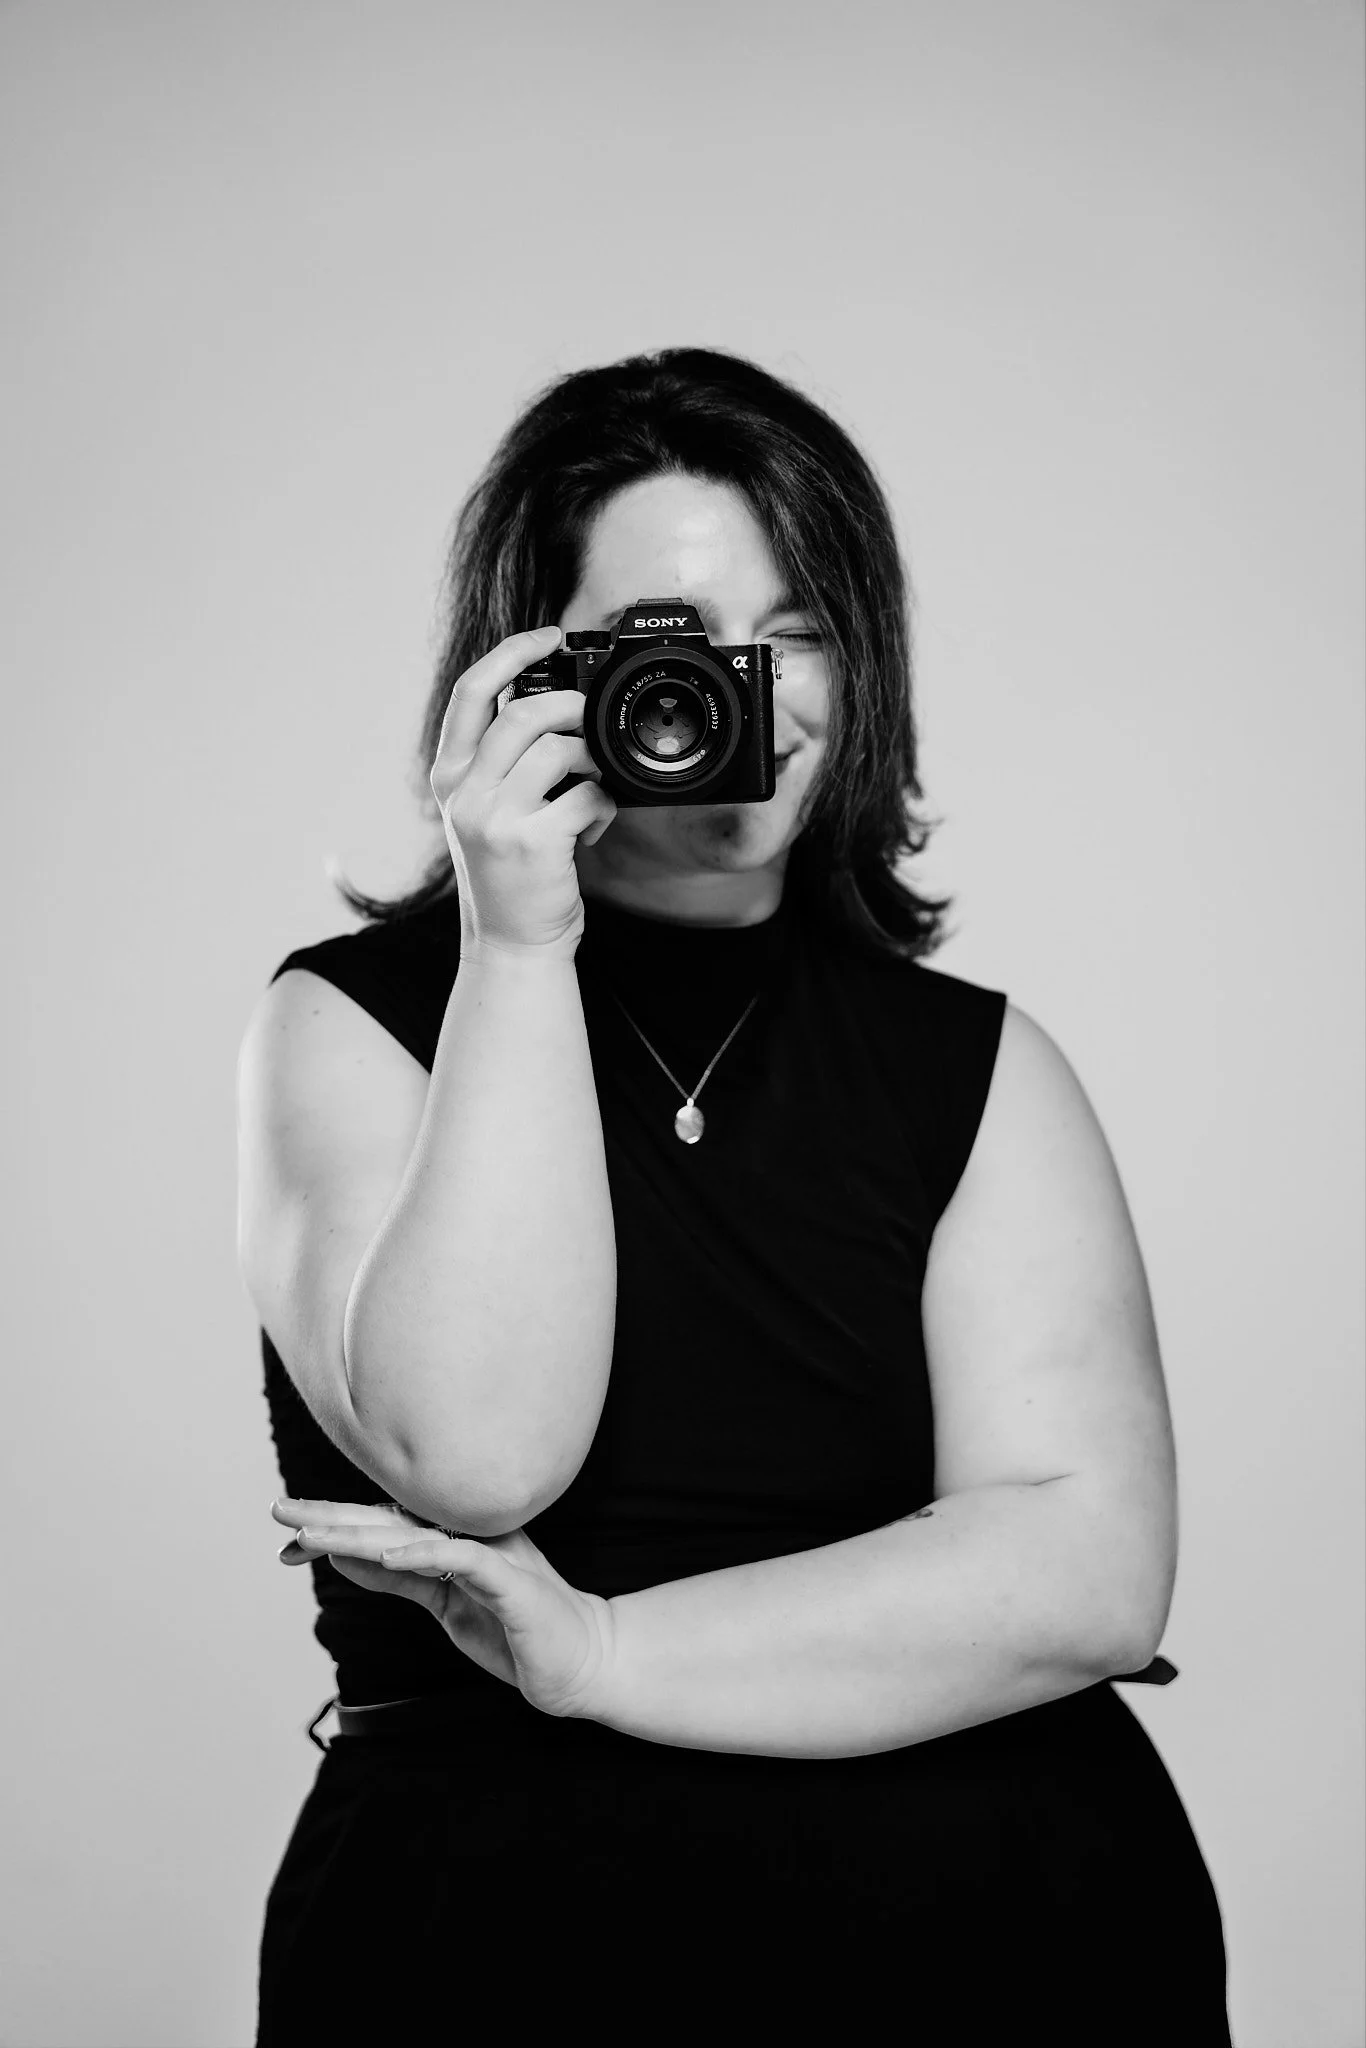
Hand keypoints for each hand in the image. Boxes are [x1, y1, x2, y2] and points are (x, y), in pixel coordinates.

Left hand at [271, 1495, 616, 1721]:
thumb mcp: (444, 1604)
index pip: (383, 1525)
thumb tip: (343, 1556)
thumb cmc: (513, 1631)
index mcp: (451, 1538)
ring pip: (417, 1535)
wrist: (579, 1663)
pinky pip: (464, 1560)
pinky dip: (427, 1554)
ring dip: (363, 1534)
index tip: (286, 1531)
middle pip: (389, 1522)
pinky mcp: (511, 1581)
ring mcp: (491, 1554)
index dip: (335, 1524)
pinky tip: (390, 1556)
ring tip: (314, 1533)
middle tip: (280, 1511)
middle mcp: (468, 1536)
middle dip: (333, 1517)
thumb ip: (400, 1580)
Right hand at [430, 627, 617, 961]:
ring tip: (592, 784)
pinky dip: (603, 807)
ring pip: (557, 749)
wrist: (511, 945)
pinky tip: (592, 828)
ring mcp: (495, 818)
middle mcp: (464, 793)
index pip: (469, 692)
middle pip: (520, 712)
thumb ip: (502, 763)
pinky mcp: (532, 843)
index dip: (510, 652)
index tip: (548, 636)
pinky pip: (587, 797)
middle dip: (568, 705)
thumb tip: (553, 704)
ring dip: (591, 759)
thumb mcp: (487, 812)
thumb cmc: (511, 875)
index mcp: (449, 776)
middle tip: (590, 717)